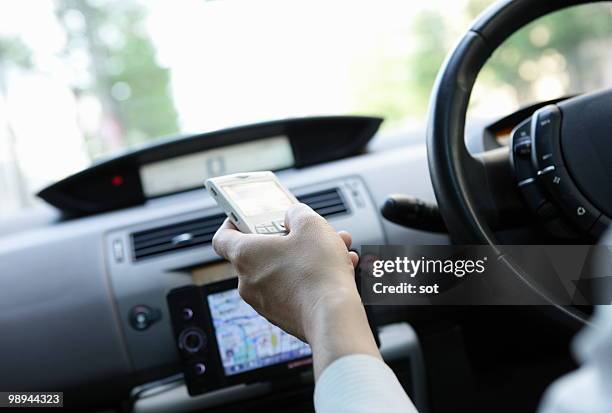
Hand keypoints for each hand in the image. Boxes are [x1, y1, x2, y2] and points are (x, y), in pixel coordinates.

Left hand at [212, 203, 358, 339]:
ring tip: (333, 249)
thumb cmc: (317, 272)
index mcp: (245, 255)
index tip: (250, 217)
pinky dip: (311, 278)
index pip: (223, 238)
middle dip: (288, 239)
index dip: (234, 223)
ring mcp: (265, 303)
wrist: (333, 318)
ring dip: (306, 257)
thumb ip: (296, 213)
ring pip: (283, 271)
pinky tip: (336, 271)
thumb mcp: (310, 224)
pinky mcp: (283, 316)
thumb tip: (293, 217)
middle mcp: (249, 282)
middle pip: (262, 253)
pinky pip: (294, 289)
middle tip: (306, 232)